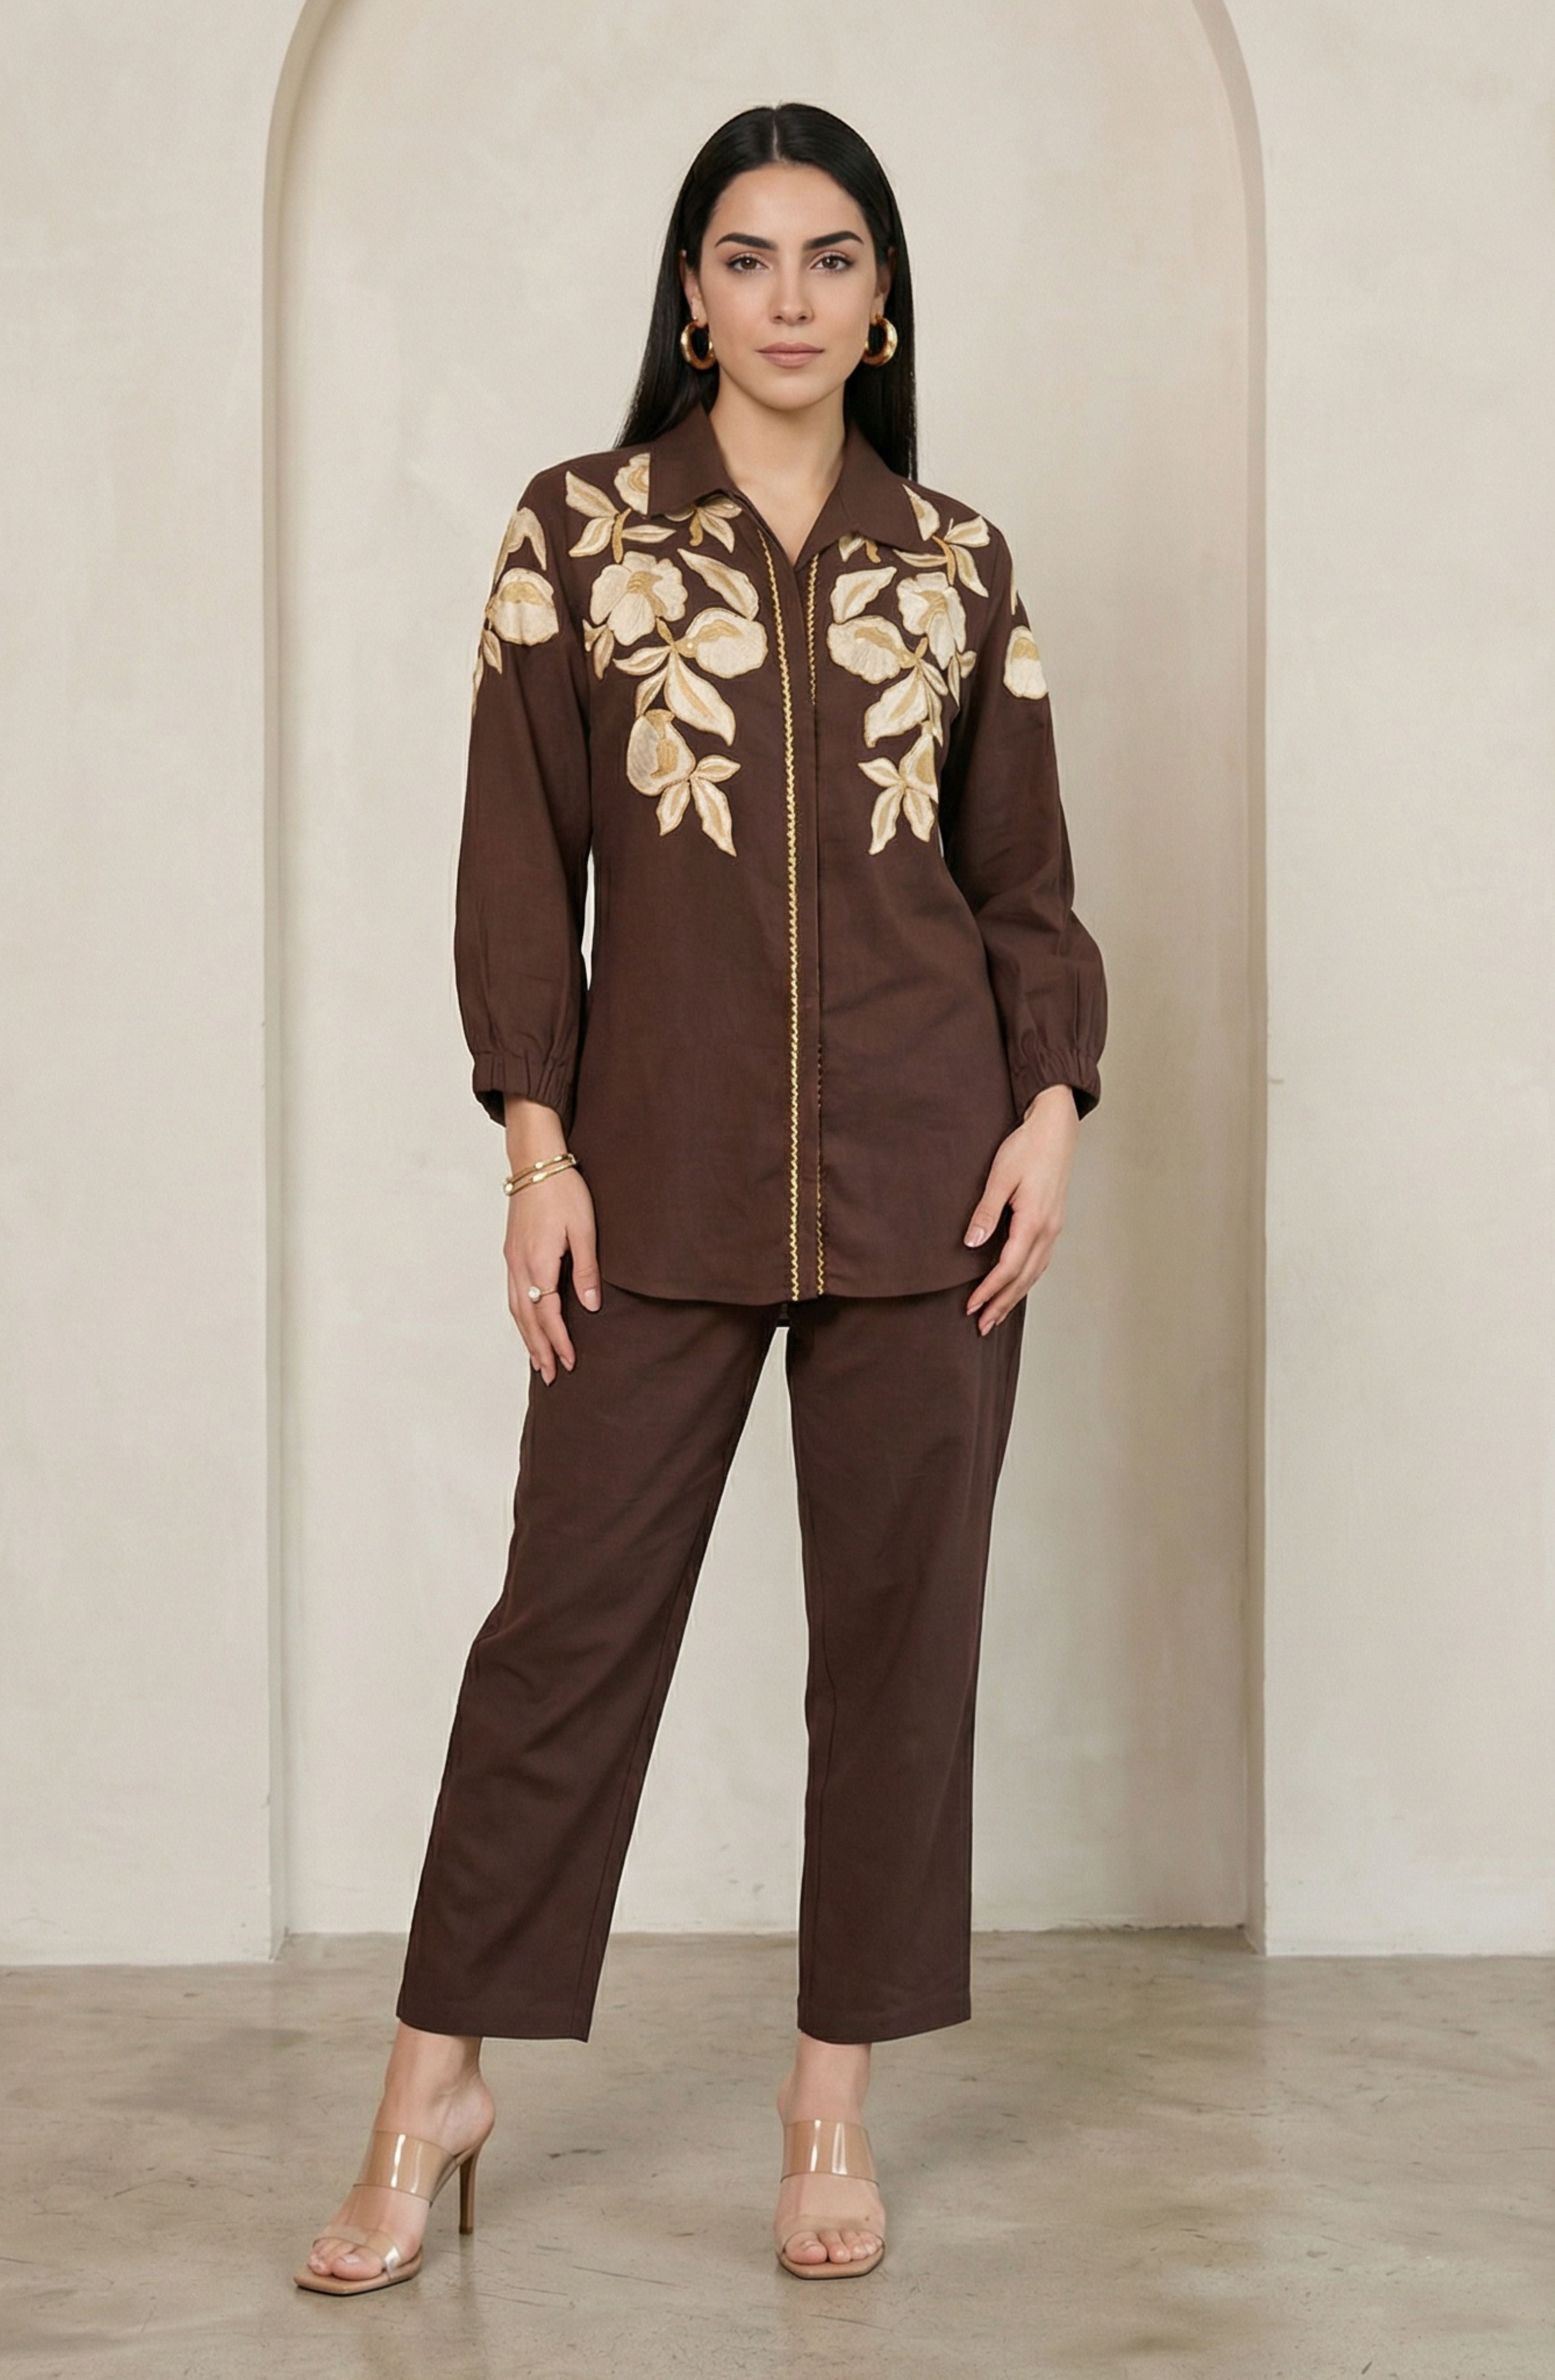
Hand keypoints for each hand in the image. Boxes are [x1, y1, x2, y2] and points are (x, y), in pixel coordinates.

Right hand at [504, 1168, 600, 1382]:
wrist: (535, 1162)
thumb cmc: (563, 1191)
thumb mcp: (584, 1229)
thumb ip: (586, 1270)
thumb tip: (591, 1307)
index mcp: (539, 1263)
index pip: (549, 1314)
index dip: (560, 1341)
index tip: (571, 1363)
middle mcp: (519, 1266)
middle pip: (527, 1319)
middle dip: (540, 1349)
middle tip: (551, 1376)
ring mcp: (512, 1260)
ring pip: (516, 1309)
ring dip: (527, 1337)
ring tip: (539, 1361)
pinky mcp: (511, 1252)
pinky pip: (512, 1294)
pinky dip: (520, 1316)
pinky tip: (527, 1325)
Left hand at [962, 1086, 1080, 1332]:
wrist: (1055, 1129)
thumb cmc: (1026, 1148)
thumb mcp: (1000, 1178)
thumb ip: (986, 1213)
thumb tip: (971, 1244)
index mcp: (1034, 1222)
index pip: (1008, 1268)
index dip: (988, 1291)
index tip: (970, 1306)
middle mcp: (1048, 1231)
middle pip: (1023, 1279)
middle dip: (1001, 1304)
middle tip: (981, 1326)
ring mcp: (1054, 1228)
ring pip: (1034, 1273)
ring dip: (1014, 1296)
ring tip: (996, 1315)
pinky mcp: (1053, 1223)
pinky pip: (1040, 1261)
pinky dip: (1026, 1279)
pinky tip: (1016, 1286)